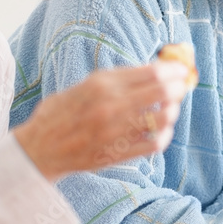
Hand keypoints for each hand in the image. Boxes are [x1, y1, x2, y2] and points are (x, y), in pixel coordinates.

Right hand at [14, 61, 189, 181]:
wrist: (39, 149)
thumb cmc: (60, 114)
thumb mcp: (83, 86)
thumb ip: (113, 80)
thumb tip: (150, 71)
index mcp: (101, 84)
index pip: (151, 72)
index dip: (173, 70)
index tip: (181, 69)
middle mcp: (111, 105)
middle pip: (162, 92)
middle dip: (179, 87)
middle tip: (183, 87)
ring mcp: (116, 131)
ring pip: (162, 117)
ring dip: (172, 111)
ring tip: (171, 109)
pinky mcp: (118, 153)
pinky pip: (154, 144)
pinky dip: (165, 136)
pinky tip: (163, 132)